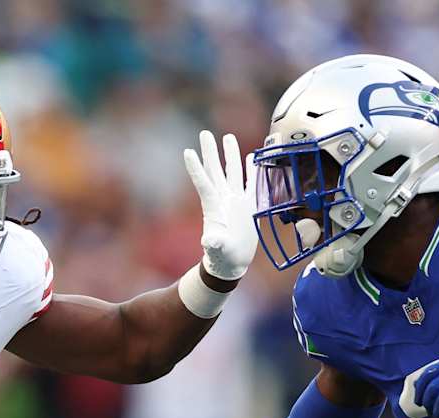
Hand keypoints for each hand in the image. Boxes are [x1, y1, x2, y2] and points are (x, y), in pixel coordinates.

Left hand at [183, 130, 256, 281]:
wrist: (232, 263)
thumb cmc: (222, 257)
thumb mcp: (217, 250)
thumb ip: (213, 244)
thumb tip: (208, 241)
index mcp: (214, 206)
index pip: (203, 182)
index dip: (196, 167)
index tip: (188, 151)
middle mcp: (223, 199)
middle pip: (215, 170)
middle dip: (210, 152)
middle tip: (205, 133)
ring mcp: (235, 201)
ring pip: (232, 172)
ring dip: (230, 154)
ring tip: (228, 136)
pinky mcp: (248, 205)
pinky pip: (250, 183)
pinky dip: (251, 170)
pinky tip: (251, 157)